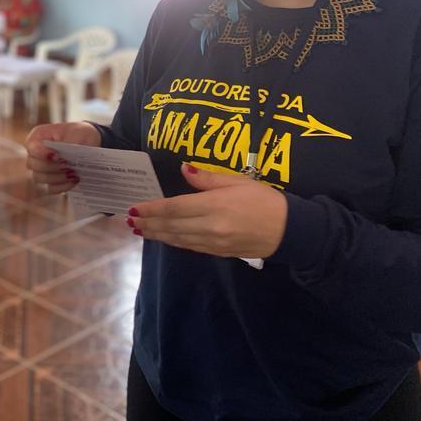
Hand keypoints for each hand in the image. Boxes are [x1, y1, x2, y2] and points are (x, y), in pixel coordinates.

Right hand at [24, 121, 101, 193]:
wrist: (89, 142)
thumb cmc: (80, 134)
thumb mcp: (77, 133)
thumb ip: (68, 143)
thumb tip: (63, 157)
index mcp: (38, 136)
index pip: (31, 147)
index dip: (42, 154)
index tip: (57, 156)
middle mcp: (36, 153)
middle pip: (33, 165)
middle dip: (51, 167)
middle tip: (67, 165)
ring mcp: (41, 168)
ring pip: (39, 178)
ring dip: (57, 177)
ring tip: (73, 173)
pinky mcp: (50, 180)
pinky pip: (50, 188)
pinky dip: (62, 186)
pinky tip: (74, 181)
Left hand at [127, 164, 287, 258]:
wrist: (291, 231)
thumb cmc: (266, 200)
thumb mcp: (239, 181)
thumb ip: (209, 178)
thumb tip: (185, 169)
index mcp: (214, 206)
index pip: (174, 208)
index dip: (152, 209)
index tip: (134, 208)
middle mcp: (210, 227)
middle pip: (171, 226)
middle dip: (149, 224)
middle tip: (129, 221)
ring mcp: (214, 243)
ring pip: (178, 239)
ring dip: (157, 235)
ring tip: (140, 230)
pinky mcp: (219, 252)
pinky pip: (190, 247)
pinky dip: (174, 241)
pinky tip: (165, 237)